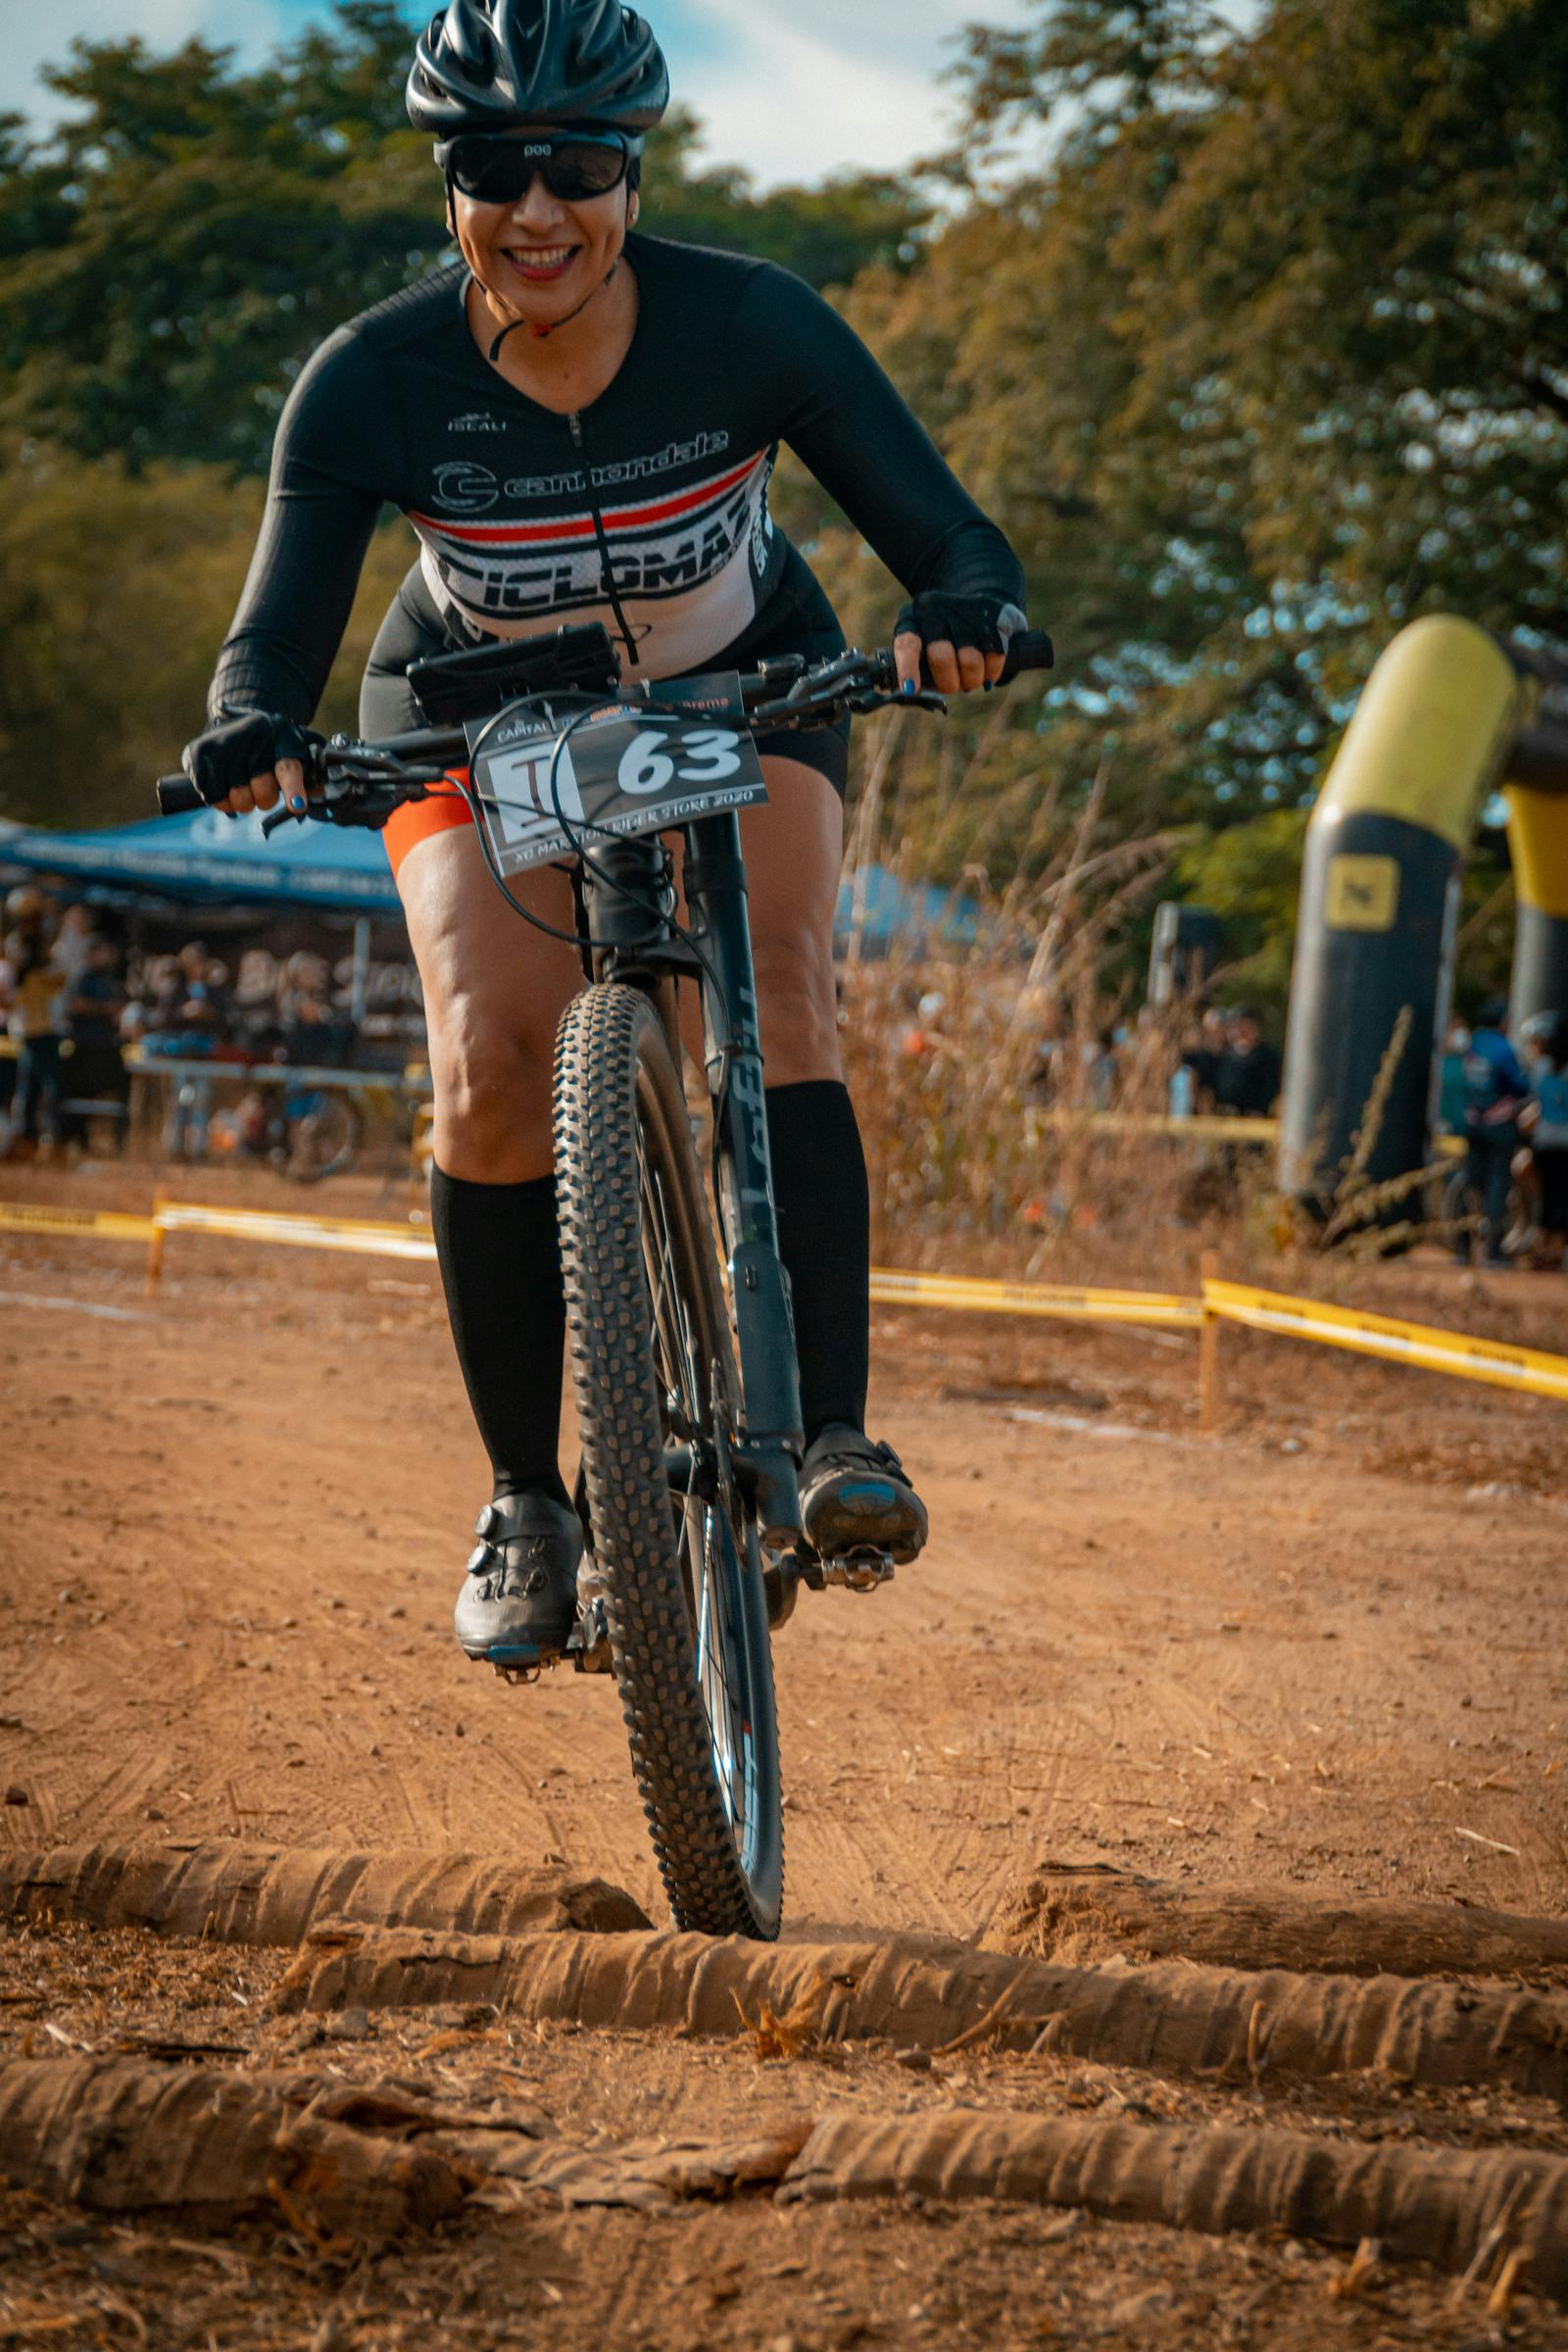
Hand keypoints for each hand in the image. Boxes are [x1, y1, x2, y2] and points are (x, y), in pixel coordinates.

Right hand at [182, 709, 315, 816]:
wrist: (231, 725)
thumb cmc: (270, 749)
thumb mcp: (294, 753)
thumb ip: (308, 776)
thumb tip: (318, 794)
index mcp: (281, 735)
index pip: (288, 768)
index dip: (293, 789)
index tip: (297, 806)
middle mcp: (251, 734)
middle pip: (263, 791)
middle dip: (264, 798)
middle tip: (260, 786)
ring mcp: (222, 742)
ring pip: (237, 799)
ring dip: (241, 801)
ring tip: (240, 783)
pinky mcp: (199, 752)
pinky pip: (213, 797)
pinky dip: (220, 798)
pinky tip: (222, 782)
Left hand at [891, 591, 1024, 695]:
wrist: (977, 603)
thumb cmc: (940, 643)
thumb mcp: (921, 651)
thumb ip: (916, 674)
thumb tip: (915, 695)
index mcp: (913, 619)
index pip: (908, 644)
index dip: (908, 668)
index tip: (909, 689)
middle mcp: (938, 610)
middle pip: (942, 658)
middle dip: (948, 683)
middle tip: (953, 688)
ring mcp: (967, 610)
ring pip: (971, 662)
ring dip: (971, 681)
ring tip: (970, 679)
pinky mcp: (994, 614)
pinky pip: (995, 656)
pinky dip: (991, 673)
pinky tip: (986, 671)